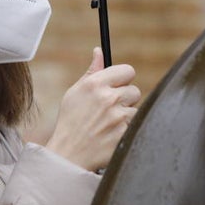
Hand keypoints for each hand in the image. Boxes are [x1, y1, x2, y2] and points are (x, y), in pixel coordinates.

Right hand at [45, 47, 140, 171]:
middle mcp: (108, 98)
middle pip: (134, 90)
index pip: (127, 71)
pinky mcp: (124, 133)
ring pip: (136, 109)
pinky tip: (111, 133)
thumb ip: (92, 71)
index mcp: (95, 84)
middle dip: (125, 98)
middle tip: (110, 108)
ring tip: (108, 123)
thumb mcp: (75, 92)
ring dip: (126, 115)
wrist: (69, 153)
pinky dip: (126, 129)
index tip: (118, 85)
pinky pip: (134, 125)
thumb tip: (99, 51)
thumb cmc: (70, 120)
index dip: (123, 78)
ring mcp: (118, 117)